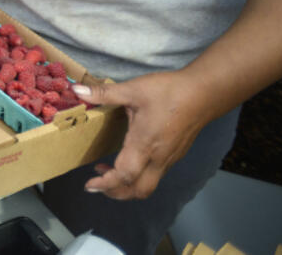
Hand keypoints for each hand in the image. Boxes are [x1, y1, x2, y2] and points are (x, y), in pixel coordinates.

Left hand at [74, 71, 211, 199]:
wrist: (203, 93)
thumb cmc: (169, 91)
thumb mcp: (133, 89)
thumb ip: (104, 93)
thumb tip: (77, 90)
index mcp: (144, 144)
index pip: (124, 176)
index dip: (105, 184)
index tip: (89, 185)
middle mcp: (158, 158)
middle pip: (138, 190)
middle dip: (116, 193)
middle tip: (97, 183)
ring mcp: (169, 158)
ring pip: (148, 185)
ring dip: (127, 185)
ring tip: (107, 170)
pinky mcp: (176, 154)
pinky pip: (156, 174)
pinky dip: (138, 176)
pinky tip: (129, 159)